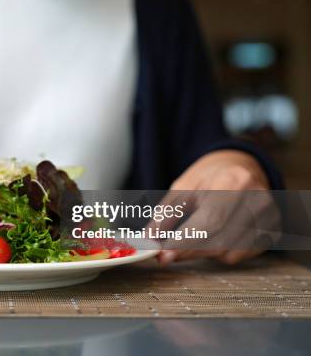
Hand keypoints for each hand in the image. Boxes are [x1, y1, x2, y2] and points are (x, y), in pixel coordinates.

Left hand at [151, 150, 280, 264]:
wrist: (241, 167)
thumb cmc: (209, 178)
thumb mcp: (182, 188)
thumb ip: (166, 214)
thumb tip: (150, 241)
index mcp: (234, 181)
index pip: (210, 221)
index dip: (186, 242)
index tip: (163, 255)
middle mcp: (258, 199)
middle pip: (220, 240)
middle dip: (189, 251)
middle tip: (166, 255)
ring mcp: (270, 217)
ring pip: (229, 252)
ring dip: (203, 251)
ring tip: (194, 234)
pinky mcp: (273, 231)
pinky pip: (240, 254)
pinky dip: (220, 252)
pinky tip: (215, 236)